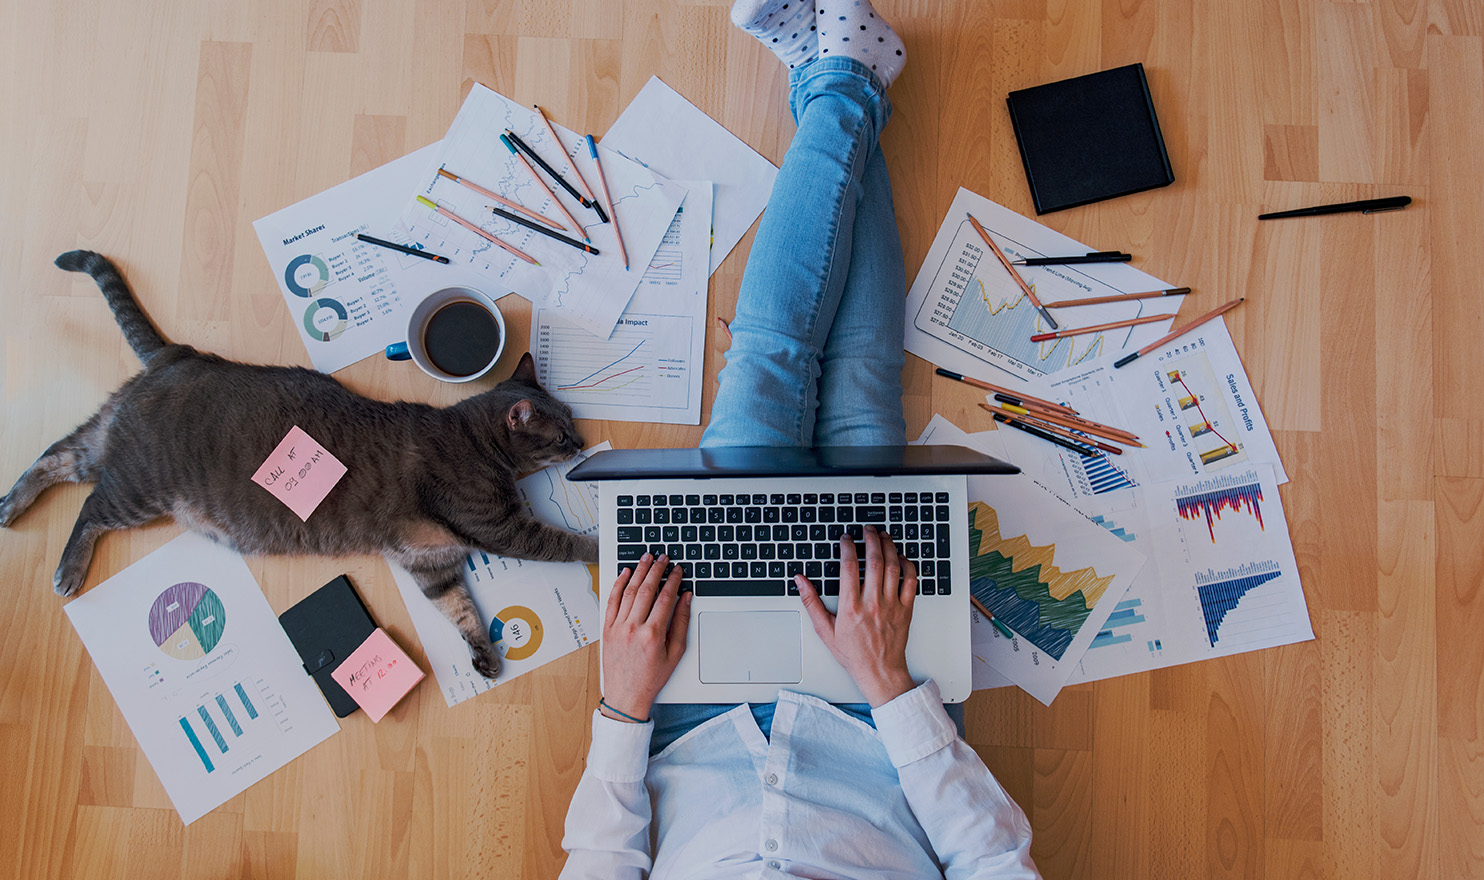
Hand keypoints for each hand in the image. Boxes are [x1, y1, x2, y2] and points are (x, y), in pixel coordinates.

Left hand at [600, 554, 690, 721]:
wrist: (626, 695)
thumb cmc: (652, 678)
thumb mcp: (675, 653)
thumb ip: (681, 623)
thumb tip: (685, 598)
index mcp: (652, 634)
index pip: (665, 598)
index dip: (673, 580)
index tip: (677, 570)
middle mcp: (633, 628)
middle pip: (646, 590)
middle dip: (656, 570)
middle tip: (663, 557)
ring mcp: (618, 627)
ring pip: (628, 591)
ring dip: (638, 572)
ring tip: (647, 559)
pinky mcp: (607, 629)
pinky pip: (612, 601)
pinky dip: (618, 584)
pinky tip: (625, 573)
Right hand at [796, 526, 917, 706]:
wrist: (879, 671)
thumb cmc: (853, 654)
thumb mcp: (825, 630)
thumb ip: (812, 603)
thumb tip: (801, 582)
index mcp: (851, 607)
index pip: (849, 567)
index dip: (847, 547)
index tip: (846, 539)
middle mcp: (873, 603)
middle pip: (874, 561)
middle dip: (871, 539)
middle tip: (867, 530)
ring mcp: (892, 605)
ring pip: (893, 567)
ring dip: (889, 547)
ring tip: (883, 536)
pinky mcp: (906, 609)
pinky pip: (911, 581)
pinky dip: (908, 565)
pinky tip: (901, 557)